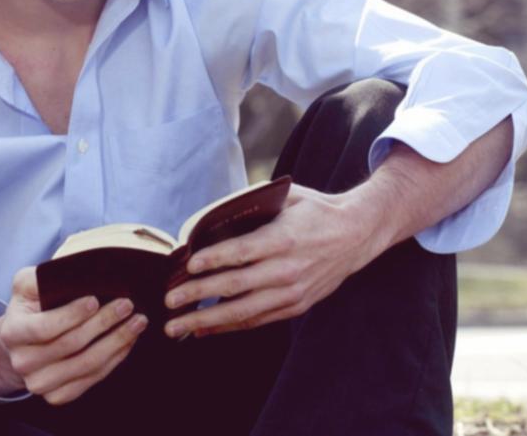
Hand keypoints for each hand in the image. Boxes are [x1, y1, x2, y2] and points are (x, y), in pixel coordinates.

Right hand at [0, 266, 147, 404]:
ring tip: (137, 322)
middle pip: (71, 345)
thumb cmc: (31, 307)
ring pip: (86, 365)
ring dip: (116, 342)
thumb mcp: (26, 285)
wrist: (23, 341)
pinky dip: (114, 360)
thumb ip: (37, 277)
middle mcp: (22, 363)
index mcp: (12, 333)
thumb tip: (66, 272)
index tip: (95, 299)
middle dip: (103, 323)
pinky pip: (92, 380)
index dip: (72, 315)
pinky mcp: (57, 396)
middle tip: (127, 305)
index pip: (45, 327)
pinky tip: (127, 342)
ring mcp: (39, 383)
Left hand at [162, 183, 388, 338]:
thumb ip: (252, 205)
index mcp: (282, 238)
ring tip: (177, 327)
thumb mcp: (286, 197)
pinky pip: (256, 320)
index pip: (240, 252)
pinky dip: (228, 327)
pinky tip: (203, 330)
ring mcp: (292, 292)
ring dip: (207, 321)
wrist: (356, 234)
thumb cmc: (315, 211)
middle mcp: (286, 269)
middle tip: (169, 301)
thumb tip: (210, 214)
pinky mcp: (295, 306)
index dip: (212, 260)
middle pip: (235, 286)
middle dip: (197, 296)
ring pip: (243, 311)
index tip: (187, 265)